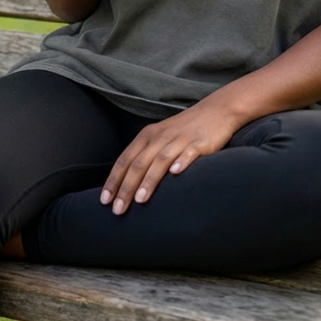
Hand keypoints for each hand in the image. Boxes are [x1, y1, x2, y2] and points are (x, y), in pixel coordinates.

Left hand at [100, 98, 243, 214]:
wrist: (216, 111)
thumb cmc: (184, 131)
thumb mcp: (160, 139)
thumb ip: (145, 157)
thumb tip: (127, 186)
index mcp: (147, 136)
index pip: (125, 160)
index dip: (114, 180)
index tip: (104, 201)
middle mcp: (160, 137)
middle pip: (139, 163)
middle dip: (126, 188)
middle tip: (117, 209)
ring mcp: (180, 139)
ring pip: (160, 160)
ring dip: (149, 180)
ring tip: (140, 200)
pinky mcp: (200, 142)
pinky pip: (189, 152)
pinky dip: (181, 162)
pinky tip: (175, 173)